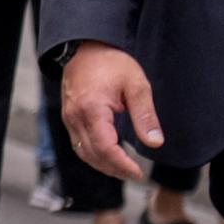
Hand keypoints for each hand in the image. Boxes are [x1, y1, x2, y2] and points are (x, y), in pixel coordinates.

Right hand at [62, 41, 163, 180]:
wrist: (85, 48)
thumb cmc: (112, 63)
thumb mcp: (137, 85)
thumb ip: (145, 116)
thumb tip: (155, 143)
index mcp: (91, 110)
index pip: (105, 148)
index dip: (122, 165)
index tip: (139, 173)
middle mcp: (75, 118)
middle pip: (91, 155)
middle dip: (113, 169)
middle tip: (135, 174)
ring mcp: (69, 119)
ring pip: (82, 152)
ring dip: (102, 165)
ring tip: (123, 169)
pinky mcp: (68, 118)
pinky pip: (78, 143)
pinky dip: (93, 154)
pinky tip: (108, 155)